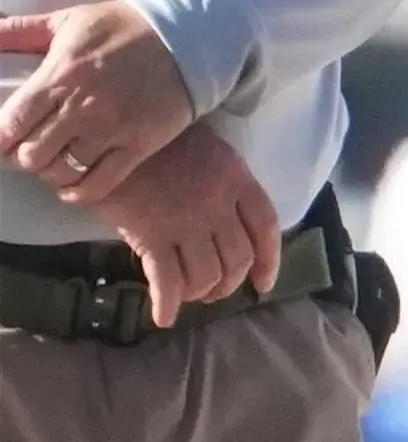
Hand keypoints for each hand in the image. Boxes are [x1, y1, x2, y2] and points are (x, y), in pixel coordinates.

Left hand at [0, 0, 192, 201]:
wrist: (181, 43)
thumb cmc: (122, 29)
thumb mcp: (66, 20)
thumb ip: (22, 31)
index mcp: (60, 76)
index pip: (15, 120)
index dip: (1, 137)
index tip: (0, 141)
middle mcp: (82, 108)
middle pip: (35, 153)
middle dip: (24, 157)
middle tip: (27, 151)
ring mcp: (111, 132)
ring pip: (65, 171)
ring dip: (51, 173)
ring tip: (51, 165)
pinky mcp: (137, 147)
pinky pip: (100, 183)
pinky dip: (79, 192)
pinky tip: (71, 189)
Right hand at [80, 124, 281, 327]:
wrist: (105, 125)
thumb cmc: (154, 137)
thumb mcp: (203, 148)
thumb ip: (223, 183)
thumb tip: (230, 226)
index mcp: (235, 177)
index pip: (265, 228)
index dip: (268, 262)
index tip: (262, 284)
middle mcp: (217, 202)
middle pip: (238, 259)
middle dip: (229, 283)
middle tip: (213, 290)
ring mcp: (185, 220)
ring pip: (208, 275)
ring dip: (201, 293)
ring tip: (189, 294)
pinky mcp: (151, 233)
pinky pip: (167, 281)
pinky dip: (167, 304)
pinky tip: (163, 316)